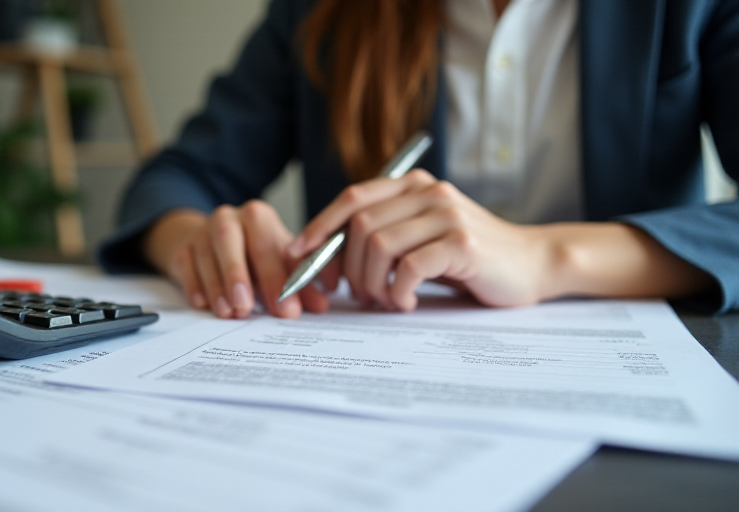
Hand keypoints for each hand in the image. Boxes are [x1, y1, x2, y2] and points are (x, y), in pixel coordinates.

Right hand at [144, 202, 330, 318]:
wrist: (212, 243)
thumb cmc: (253, 254)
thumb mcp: (278, 263)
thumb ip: (300, 284)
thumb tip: (321, 305)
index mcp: (257, 217)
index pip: (267, 246)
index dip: (278, 279)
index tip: (287, 310)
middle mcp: (228, 218)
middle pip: (230, 241)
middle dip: (238, 275)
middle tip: (247, 307)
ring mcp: (201, 233)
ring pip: (205, 255)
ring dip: (216, 286)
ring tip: (229, 312)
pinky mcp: (182, 249)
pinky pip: (185, 265)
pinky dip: (194, 285)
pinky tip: (203, 304)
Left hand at [287, 170, 555, 310]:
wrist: (532, 264)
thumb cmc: (469, 258)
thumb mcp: (421, 237)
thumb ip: (383, 235)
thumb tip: (324, 256)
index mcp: (413, 186)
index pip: (353, 198)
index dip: (320, 226)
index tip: (299, 255)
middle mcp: (429, 192)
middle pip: (360, 225)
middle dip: (347, 266)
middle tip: (358, 295)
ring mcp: (446, 214)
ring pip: (379, 244)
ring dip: (371, 282)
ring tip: (385, 300)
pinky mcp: (462, 242)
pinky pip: (409, 266)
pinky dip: (397, 291)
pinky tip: (405, 303)